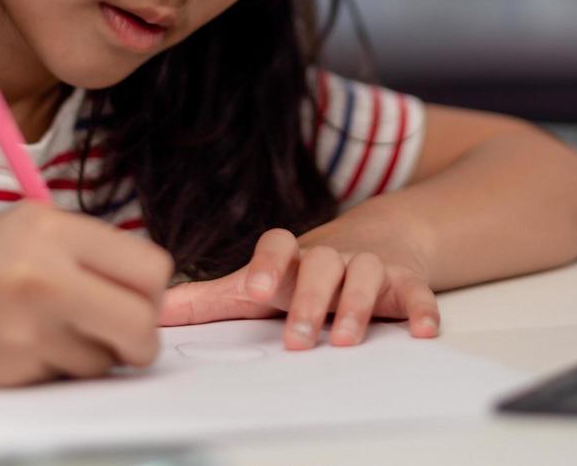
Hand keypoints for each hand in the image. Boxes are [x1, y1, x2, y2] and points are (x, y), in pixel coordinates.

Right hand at [0, 201, 174, 385]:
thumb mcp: (25, 229)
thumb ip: (86, 251)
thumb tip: (150, 286)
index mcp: (52, 228)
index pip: (150, 267)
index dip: (153, 291)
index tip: (139, 298)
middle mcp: (45, 274)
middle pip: (143, 322)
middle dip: (142, 337)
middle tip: (125, 336)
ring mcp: (28, 328)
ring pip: (106, 361)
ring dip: (92, 356)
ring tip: (49, 332)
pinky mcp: (13, 371)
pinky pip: (67, 380)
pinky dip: (57, 371)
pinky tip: (21, 348)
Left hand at [158, 226, 440, 349]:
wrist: (379, 237)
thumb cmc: (304, 272)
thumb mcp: (260, 284)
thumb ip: (211, 300)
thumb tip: (154, 311)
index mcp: (293, 256)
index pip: (277, 245)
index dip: (267, 265)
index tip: (256, 289)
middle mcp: (332, 257)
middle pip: (323, 266)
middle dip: (311, 301)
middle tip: (297, 339)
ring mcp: (371, 266)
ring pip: (367, 276)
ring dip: (358, 306)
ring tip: (346, 339)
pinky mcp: (407, 282)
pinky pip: (417, 292)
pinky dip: (423, 309)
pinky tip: (422, 330)